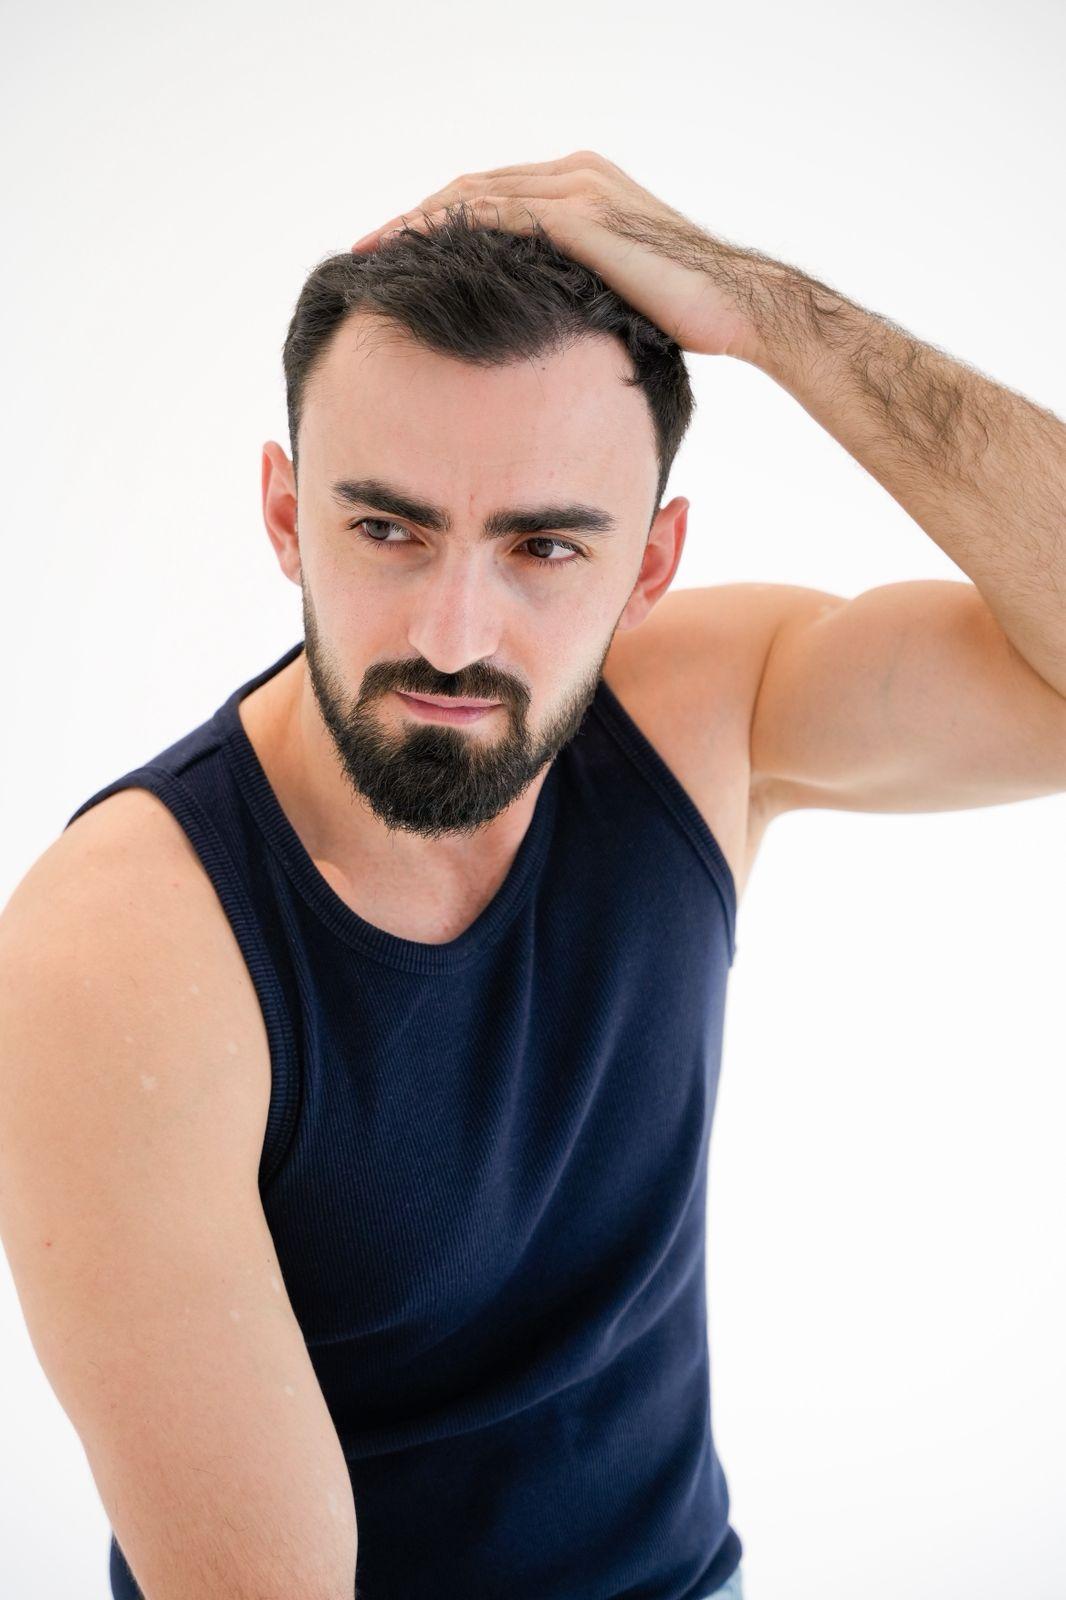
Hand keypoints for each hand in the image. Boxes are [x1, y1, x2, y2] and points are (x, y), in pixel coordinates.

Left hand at [350, 150, 759, 359]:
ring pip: (475, 194)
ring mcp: (580, 192)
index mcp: (582, 186)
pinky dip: (455, 229)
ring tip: (376, 254)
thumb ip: (573, 289)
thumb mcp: (616, 292)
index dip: (437, 221)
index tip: (396, 253)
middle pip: (470, 187)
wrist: (740, 306)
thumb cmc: (689, 312)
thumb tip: (536, 329)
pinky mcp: (585, 218)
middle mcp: (576, 176)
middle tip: (365, 250)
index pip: (491, 195)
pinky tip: (421, 255)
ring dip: (419, 221)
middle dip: (412, 218)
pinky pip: (502, 216)